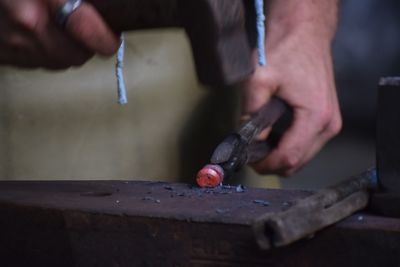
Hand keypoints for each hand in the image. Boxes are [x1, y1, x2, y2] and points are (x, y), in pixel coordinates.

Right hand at [0, 0, 118, 68]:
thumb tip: (98, 9)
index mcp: (39, 6)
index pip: (92, 35)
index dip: (107, 38)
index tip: (111, 38)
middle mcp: (25, 32)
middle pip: (76, 56)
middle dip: (86, 45)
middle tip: (88, 29)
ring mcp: (10, 47)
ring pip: (57, 62)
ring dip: (67, 50)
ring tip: (63, 28)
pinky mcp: (3, 56)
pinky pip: (36, 63)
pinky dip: (46, 52)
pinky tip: (41, 33)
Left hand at [242, 28, 341, 175]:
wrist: (305, 31)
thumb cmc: (286, 49)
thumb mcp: (258, 79)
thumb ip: (251, 114)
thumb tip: (248, 139)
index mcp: (315, 115)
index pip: (289, 157)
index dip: (265, 165)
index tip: (248, 161)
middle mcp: (329, 123)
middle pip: (298, 162)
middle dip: (272, 163)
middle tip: (250, 155)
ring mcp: (331, 122)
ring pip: (303, 156)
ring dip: (280, 156)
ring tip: (259, 145)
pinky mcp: (327, 117)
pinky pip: (307, 144)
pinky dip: (289, 146)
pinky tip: (273, 137)